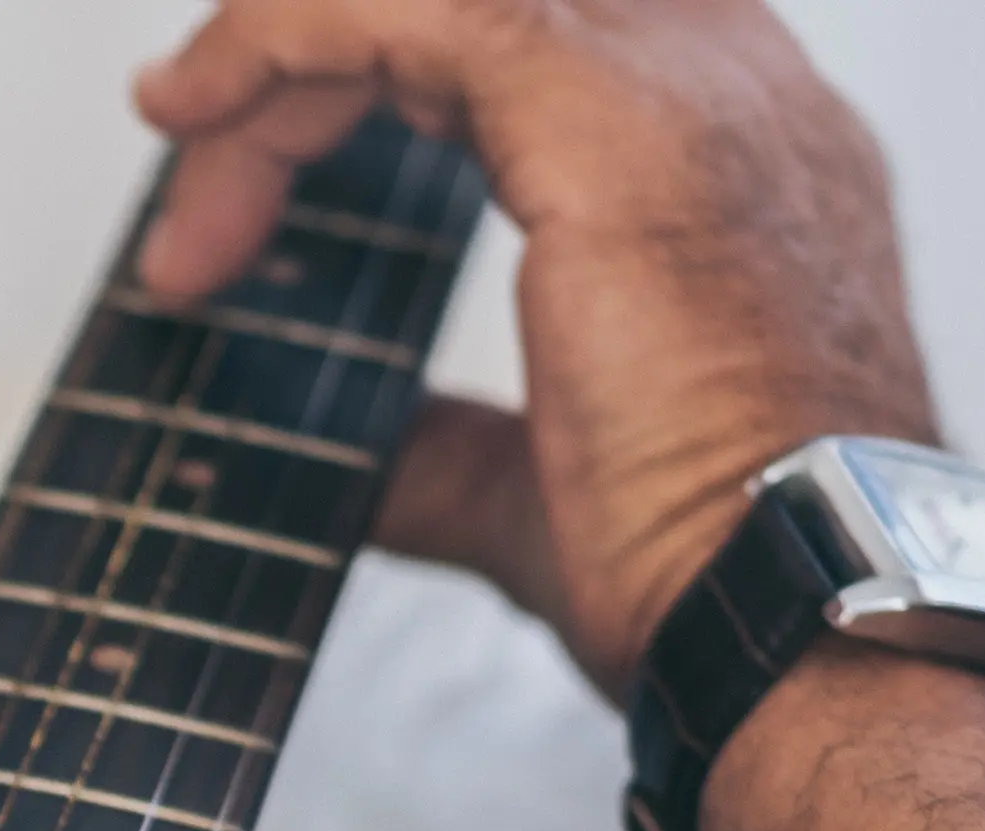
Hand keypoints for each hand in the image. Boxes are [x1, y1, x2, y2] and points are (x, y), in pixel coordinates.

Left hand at [130, 0, 936, 696]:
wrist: (802, 616)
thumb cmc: (709, 574)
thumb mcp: (538, 490)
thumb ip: (446, 447)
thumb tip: (361, 460)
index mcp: (730, 153)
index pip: (525, 31)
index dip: (367, 71)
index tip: (235, 185)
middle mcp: (727, 86)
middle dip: (321, 46)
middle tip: (196, 156)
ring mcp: (686, 86)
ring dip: (283, 37)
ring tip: (183, 127)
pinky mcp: (614, 117)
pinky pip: (406, 4)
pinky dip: (279, 35)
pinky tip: (199, 115)